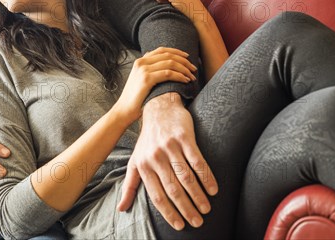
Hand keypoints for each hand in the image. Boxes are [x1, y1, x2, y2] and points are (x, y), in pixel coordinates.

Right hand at [114, 48, 196, 122]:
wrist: (124, 110)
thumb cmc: (136, 99)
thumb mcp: (141, 81)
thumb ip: (151, 72)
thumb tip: (168, 70)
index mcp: (140, 61)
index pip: (162, 50)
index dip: (177, 52)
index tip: (187, 58)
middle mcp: (141, 62)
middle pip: (168, 55)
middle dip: (184, 61)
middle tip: (194, 68)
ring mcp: (143, 70)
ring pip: (170, 63)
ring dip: (184, 69)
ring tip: (192, 76)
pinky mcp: (146, 79)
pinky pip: (168, 74)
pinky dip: (179, 76)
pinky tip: (186, 81)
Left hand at [117, 93, 217, 229]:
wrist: (158, 109)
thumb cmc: (147, 140)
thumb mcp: (135, 161)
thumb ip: (129, 185)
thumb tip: (121, 209)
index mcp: (143, 166)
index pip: (157, 196)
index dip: (169, 213)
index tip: (180, 225)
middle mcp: (155, 157)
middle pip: (173, 189)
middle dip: (186, 208)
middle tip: (197, 222)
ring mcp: (170, 147)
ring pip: (186, 177)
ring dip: (198, 196)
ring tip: (206, 209)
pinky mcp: (184, 138)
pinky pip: (197, 161)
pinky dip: (206, 177)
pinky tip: (213, 189)